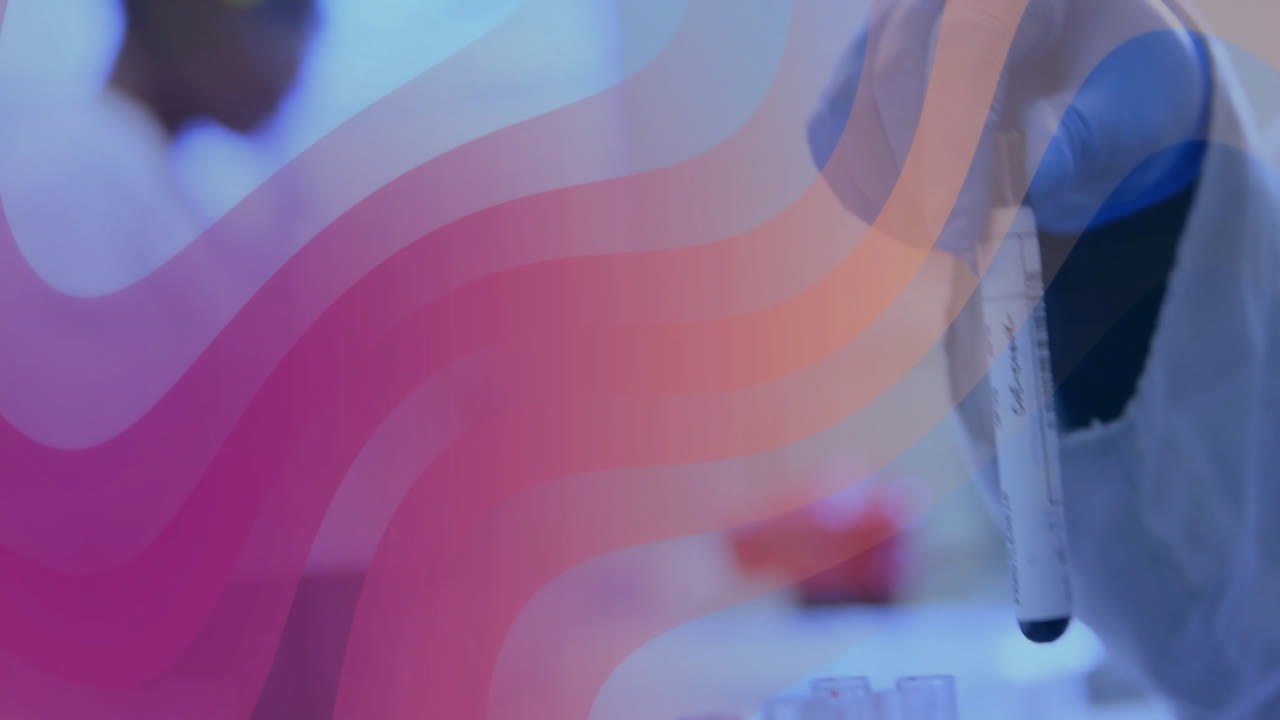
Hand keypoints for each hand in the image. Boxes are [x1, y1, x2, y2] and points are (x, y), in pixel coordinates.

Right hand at [808, 0, 1209, 260]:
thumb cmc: (1119, 74)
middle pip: (893, 71)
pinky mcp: (860, 59)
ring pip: (848, 100)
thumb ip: (1092, 137)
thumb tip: (1032, 178)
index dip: (955, 145)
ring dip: (878, 183)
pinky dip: (854, 180)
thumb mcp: (1138, 101)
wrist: (1095, 52)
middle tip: (948, 241)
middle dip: (913, 173)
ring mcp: (888, 18)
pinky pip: (831, 123)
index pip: (965, 48)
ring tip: (929, 235)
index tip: (963, 228)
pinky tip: (898, 217)